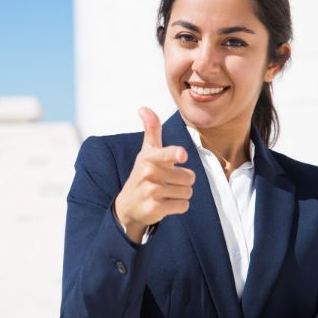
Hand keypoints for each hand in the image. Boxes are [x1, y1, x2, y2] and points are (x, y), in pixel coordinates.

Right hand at [114, 107, 195, 242]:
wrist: (128, 205)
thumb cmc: (142, 174)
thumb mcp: (146, 152)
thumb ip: (151, 130)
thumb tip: (143, 108)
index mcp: (149, 157)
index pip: (165, 153)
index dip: (174, 154)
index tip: (181, 154)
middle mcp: (149, 173)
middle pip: (189, 176)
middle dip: (182, 181)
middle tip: (166, 182)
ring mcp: (152, 192)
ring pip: (187, 192)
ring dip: (180, 194)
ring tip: (165, 193)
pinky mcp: (156, 209)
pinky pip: (183, 206)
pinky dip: (178, 206)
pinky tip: (165, 204)